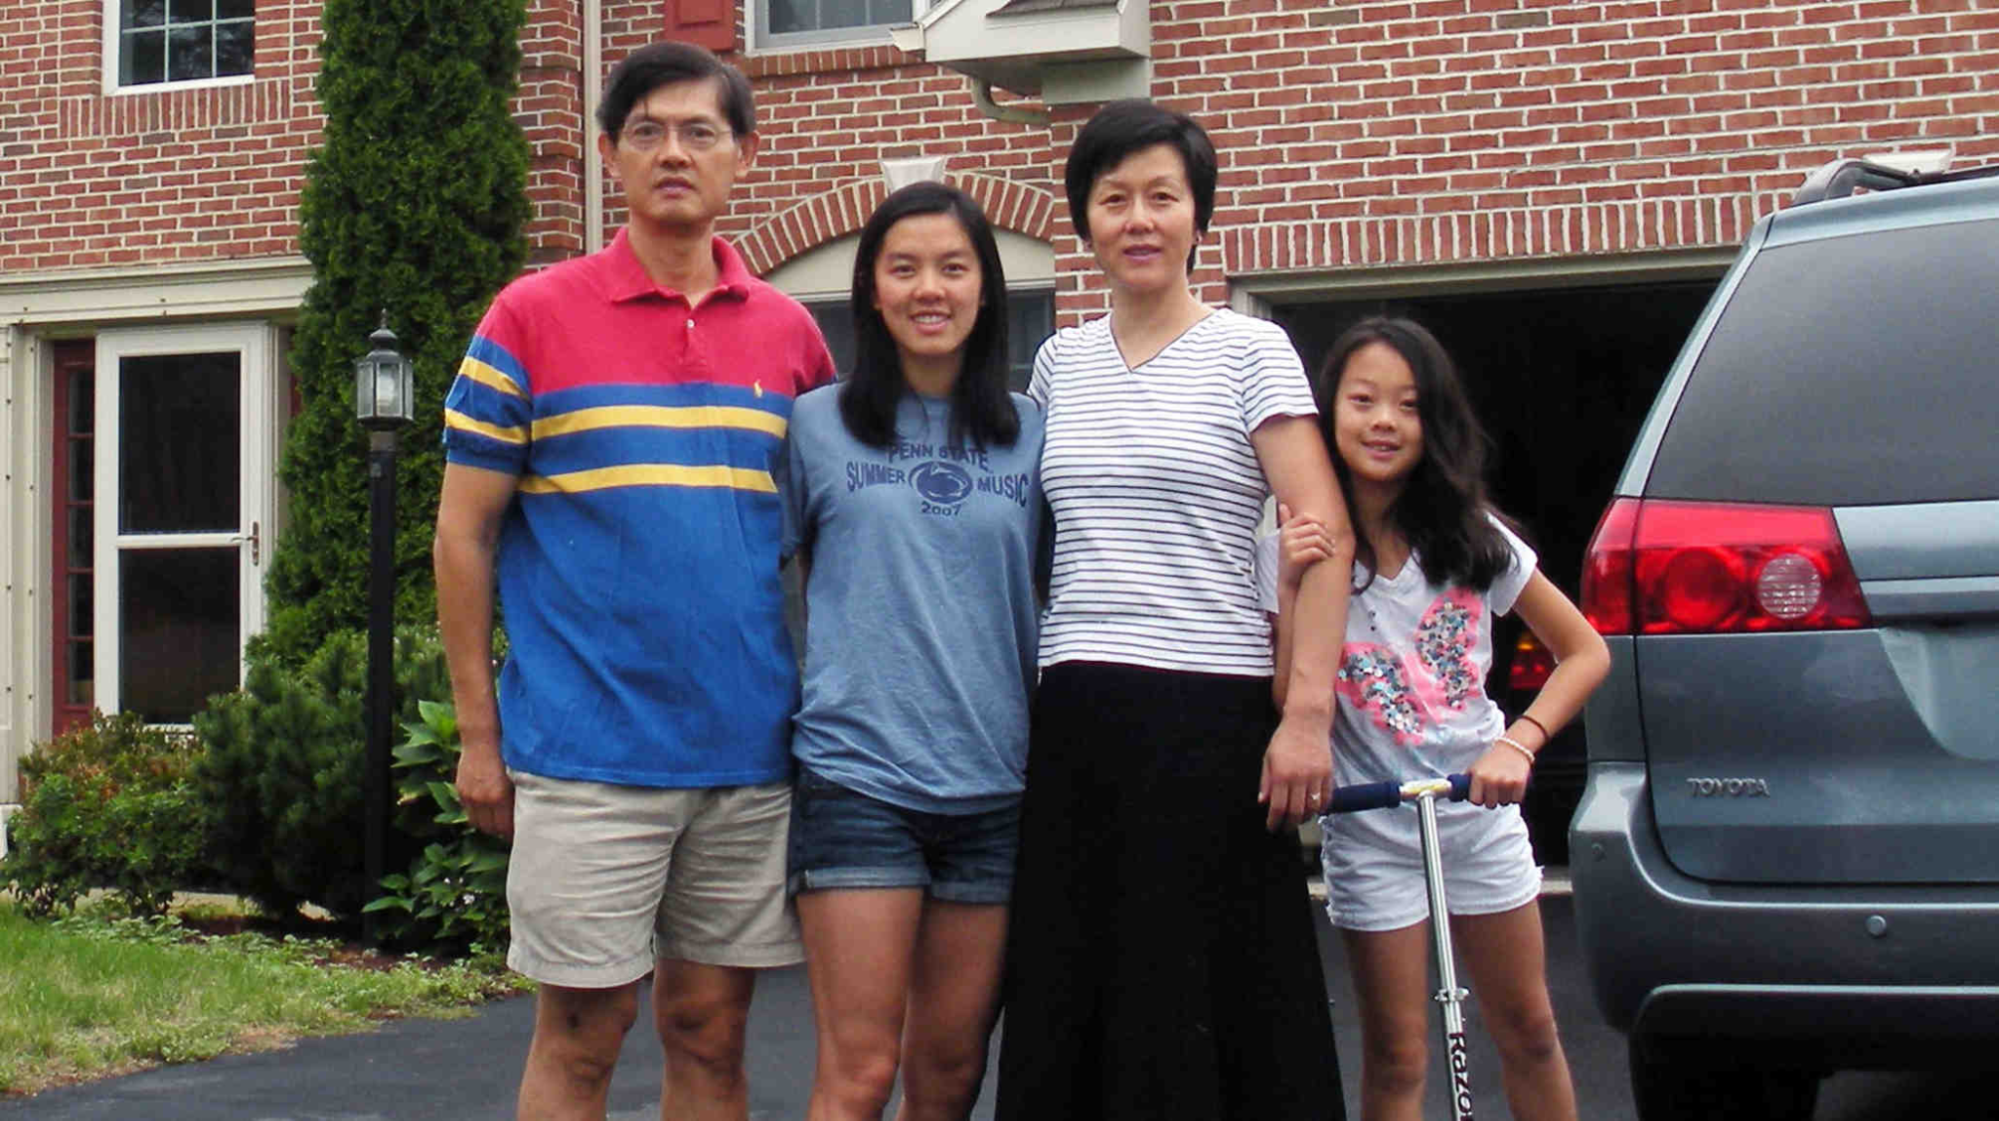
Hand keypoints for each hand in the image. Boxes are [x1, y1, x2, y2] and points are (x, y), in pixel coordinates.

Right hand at [455, 734, 515, 838]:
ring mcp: (469, 795)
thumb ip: (521, 795)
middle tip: (514, 829)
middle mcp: (482, 798)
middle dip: (503, 831)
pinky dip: (479, 815)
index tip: (524, 834)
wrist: (482, 737)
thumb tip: (530, 812)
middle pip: (492, 829)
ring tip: (501, 822)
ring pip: (479, 823)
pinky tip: (488, 810)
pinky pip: (469, 813)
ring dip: (489, 825)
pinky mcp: (461, 791)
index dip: (515, 833)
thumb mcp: (519, 774)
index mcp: (499, 796)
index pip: (506, 828)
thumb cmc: (507, 753)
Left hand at [1258, 713, 1332, 830]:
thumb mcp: (1269, 758)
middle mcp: (1299, 777)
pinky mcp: (1328, 773)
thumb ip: (1266, 781)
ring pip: (1313, 807)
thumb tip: (1263, 802)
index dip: (1274, 821)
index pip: (1278, 807)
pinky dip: (1321, 808)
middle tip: (1285, 828)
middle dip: (1290, 824)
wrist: (1307, 721)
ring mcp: (1316, 775)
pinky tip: (1314, 810)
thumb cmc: (1285, 739)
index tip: (1272, 827)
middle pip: (1296, 811)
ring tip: (1299, 820)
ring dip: (1306, 818)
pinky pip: (1327, 797)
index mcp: (1281, 774)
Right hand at [1276, 502, 1335, 594]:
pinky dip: (1324, 554)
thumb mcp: (1288, 539)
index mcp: (1285, 528)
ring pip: (1317, 539)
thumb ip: (1286, 521)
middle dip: (1327, 536)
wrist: (1288, 581)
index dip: (1320, 522)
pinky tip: (1325, 558)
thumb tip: (1282, 505)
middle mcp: (1285, 536)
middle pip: (1315, 528)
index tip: (1327, 531)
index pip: (1307, 517)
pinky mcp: (1293, 558)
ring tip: (1332, 552)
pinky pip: (1315, 551)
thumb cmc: (1292, 558)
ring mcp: (1289, 547)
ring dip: (1328, 546)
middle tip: (1332, 544)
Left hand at [1466, 743, 1531, 807]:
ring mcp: (1506, 782)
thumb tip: (1454, 793)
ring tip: (1503, 785)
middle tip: (1494, 790)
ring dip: (1504, 798)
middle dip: (1491, 800)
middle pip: (1490, 805)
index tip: (1481, 795)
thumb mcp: (1475, 767)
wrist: (1513, 748)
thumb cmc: (1492, 759)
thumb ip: (1466, 781)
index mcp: (1479, 776)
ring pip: (1504, 803)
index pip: (1475, 801)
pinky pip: (1516, 800)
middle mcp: (1492, 780)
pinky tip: (1512, 786)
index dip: (1478, 799)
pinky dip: (1515, 796)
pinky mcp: (1519, 783)